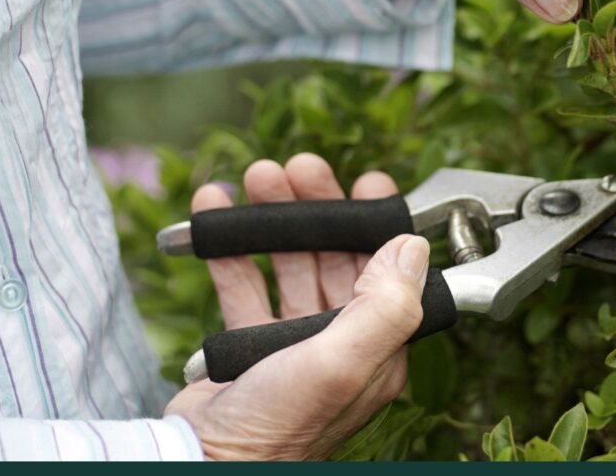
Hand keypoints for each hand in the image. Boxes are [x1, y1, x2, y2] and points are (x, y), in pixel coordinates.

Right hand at [165, 153, 429, 460]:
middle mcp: (341, 342)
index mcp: (376, 348)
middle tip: (298, 168)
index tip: (368, 182)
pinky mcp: (249, 344)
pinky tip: (216, 214)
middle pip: (337, 258)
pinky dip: (232, 249)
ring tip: (256, 179)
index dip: (379, 223)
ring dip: (275, 220)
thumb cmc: (274, 428)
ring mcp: (294, 343)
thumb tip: (414, 246)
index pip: (389, 271)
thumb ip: (384, 306)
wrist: (201, 462)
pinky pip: (245, 284)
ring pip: (291, 265)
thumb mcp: (339, 364)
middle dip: (319, 208)